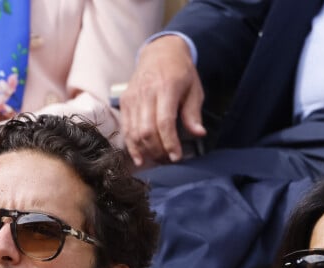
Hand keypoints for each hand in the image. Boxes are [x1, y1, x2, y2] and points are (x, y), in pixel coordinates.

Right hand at [119, 34, 206, 166]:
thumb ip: (193, 113)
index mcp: (166, 87)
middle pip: (147, 130)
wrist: (160, 51)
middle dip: (158, 150)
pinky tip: (140, 158)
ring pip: (134, 132)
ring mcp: (133, 97)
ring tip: (158, 160)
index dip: (170, 143)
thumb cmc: (180, 72)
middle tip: (168, 160)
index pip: (165, 122)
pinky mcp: (125, 102)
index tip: (176, 157)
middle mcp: (146, 92)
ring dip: (145, 151)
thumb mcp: (194, 89)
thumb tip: (199, 134)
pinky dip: (132, 146)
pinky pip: (126, 129)